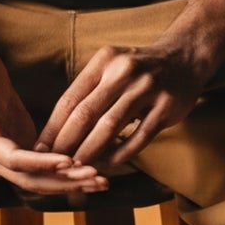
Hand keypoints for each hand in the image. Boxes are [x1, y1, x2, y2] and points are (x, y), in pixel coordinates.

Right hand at [0, 51, 108, 198]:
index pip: (13, 159)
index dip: (40, 163)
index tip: (68, 160)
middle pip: (30, 179)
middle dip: (63, 180)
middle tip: (96, 176)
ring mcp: (8, 162)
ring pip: (41, 182)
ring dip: (72, 183)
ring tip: (103, 181)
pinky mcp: (23, 158)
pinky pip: (47, 174)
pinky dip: (70, 176)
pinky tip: (97, 175)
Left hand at [38, 40, 212, 172]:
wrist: (185, 57)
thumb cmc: (139, 69)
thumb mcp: (111, 68)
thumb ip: (89, 92)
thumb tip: (58, 129)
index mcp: (104, 62)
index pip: (70, 99)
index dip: (53, 127)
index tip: (39, 149)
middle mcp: (123, 72)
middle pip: (86, 113)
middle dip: (66, 143)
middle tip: (53, 165)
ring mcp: (147, 87)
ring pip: (110, 125)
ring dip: (91, 150)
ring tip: (77, 168)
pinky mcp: (167, 105)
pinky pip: (141, 134)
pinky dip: (124, 151)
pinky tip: (111, 164)